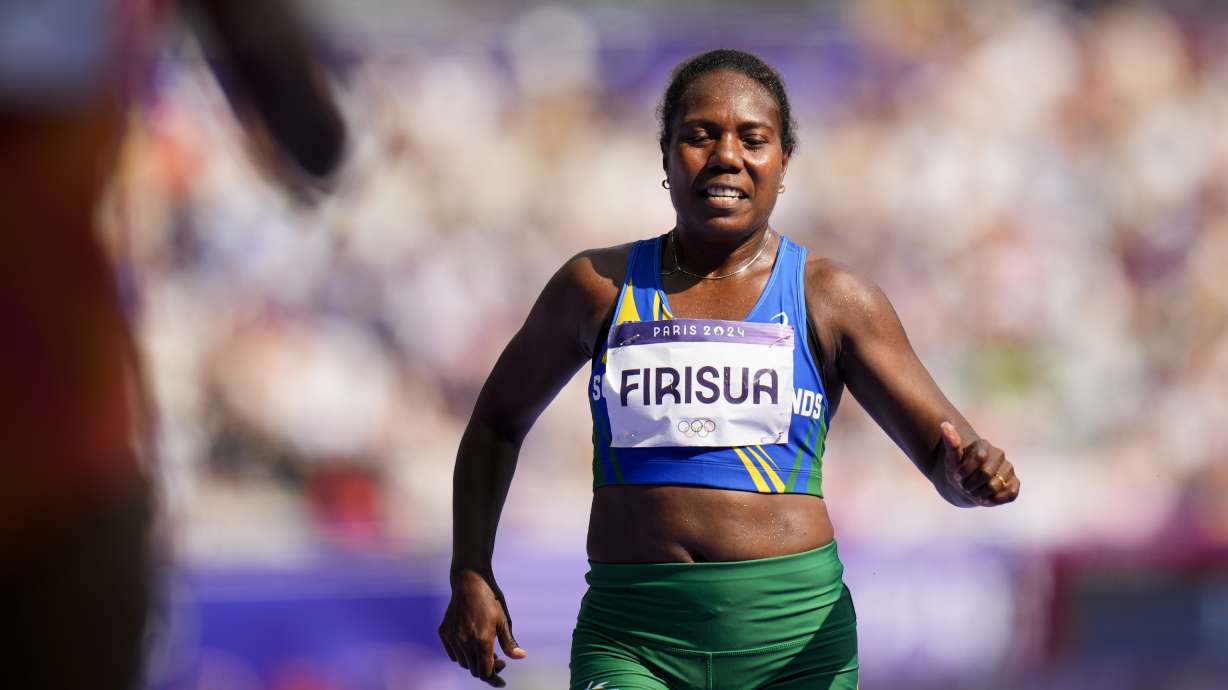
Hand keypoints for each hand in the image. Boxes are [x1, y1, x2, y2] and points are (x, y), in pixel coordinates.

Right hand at [438, 569, 527, 686]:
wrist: (469, 581)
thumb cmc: (490, 598)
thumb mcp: (503, 620)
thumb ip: (509, 642)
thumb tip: (521, 657)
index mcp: (482, 641)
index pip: (486, 672)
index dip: (494, 678)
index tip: (501, 681)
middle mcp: (465, 642)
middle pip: (474, 670)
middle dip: (487, 670)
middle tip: (499, 661)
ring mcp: (452, 638)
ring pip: (463, 663)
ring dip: (475, 663)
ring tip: (486, 651)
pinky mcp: (444, 632)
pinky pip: (453, 653)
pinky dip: (462, 655)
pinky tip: (471, 646)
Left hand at [940, 422, 1019, 505]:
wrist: (966, 486)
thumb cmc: (958, 472)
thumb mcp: (951, 460)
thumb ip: (950, 443)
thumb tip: (945, 424)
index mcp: (983, 445)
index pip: (979, 457)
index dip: (965, 471)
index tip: (957, 475)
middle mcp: (999, 454)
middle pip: (985, 474)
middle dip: (971, 485)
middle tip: (965, 486)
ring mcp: (1008, 468)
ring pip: (995, 486)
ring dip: (980, 494)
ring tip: (975, 491)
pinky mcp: (1015, 483)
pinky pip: (1009, 494)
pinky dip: (995, 499)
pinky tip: (986, 498)